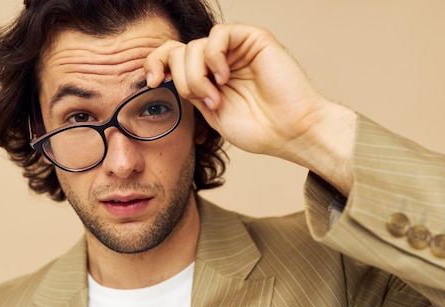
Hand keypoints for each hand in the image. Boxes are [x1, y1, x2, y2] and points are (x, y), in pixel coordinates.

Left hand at [144, 24, 356, 194]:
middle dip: (182, 79)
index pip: (171, 57)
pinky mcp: (253, 39)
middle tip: (202, 101)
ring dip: (197, 75)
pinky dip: (214, 57)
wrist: (290, 132)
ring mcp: (235, 49)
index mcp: (207, 76)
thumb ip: (190, 92)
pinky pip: (218, 35)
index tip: (154, 82)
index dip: (155, 64)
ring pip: (194, 45)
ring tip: (216, 97)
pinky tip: (224, 77)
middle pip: (178, 51)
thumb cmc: (258, 129)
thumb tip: (162, 75)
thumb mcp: (209, 114)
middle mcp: (219, 60)